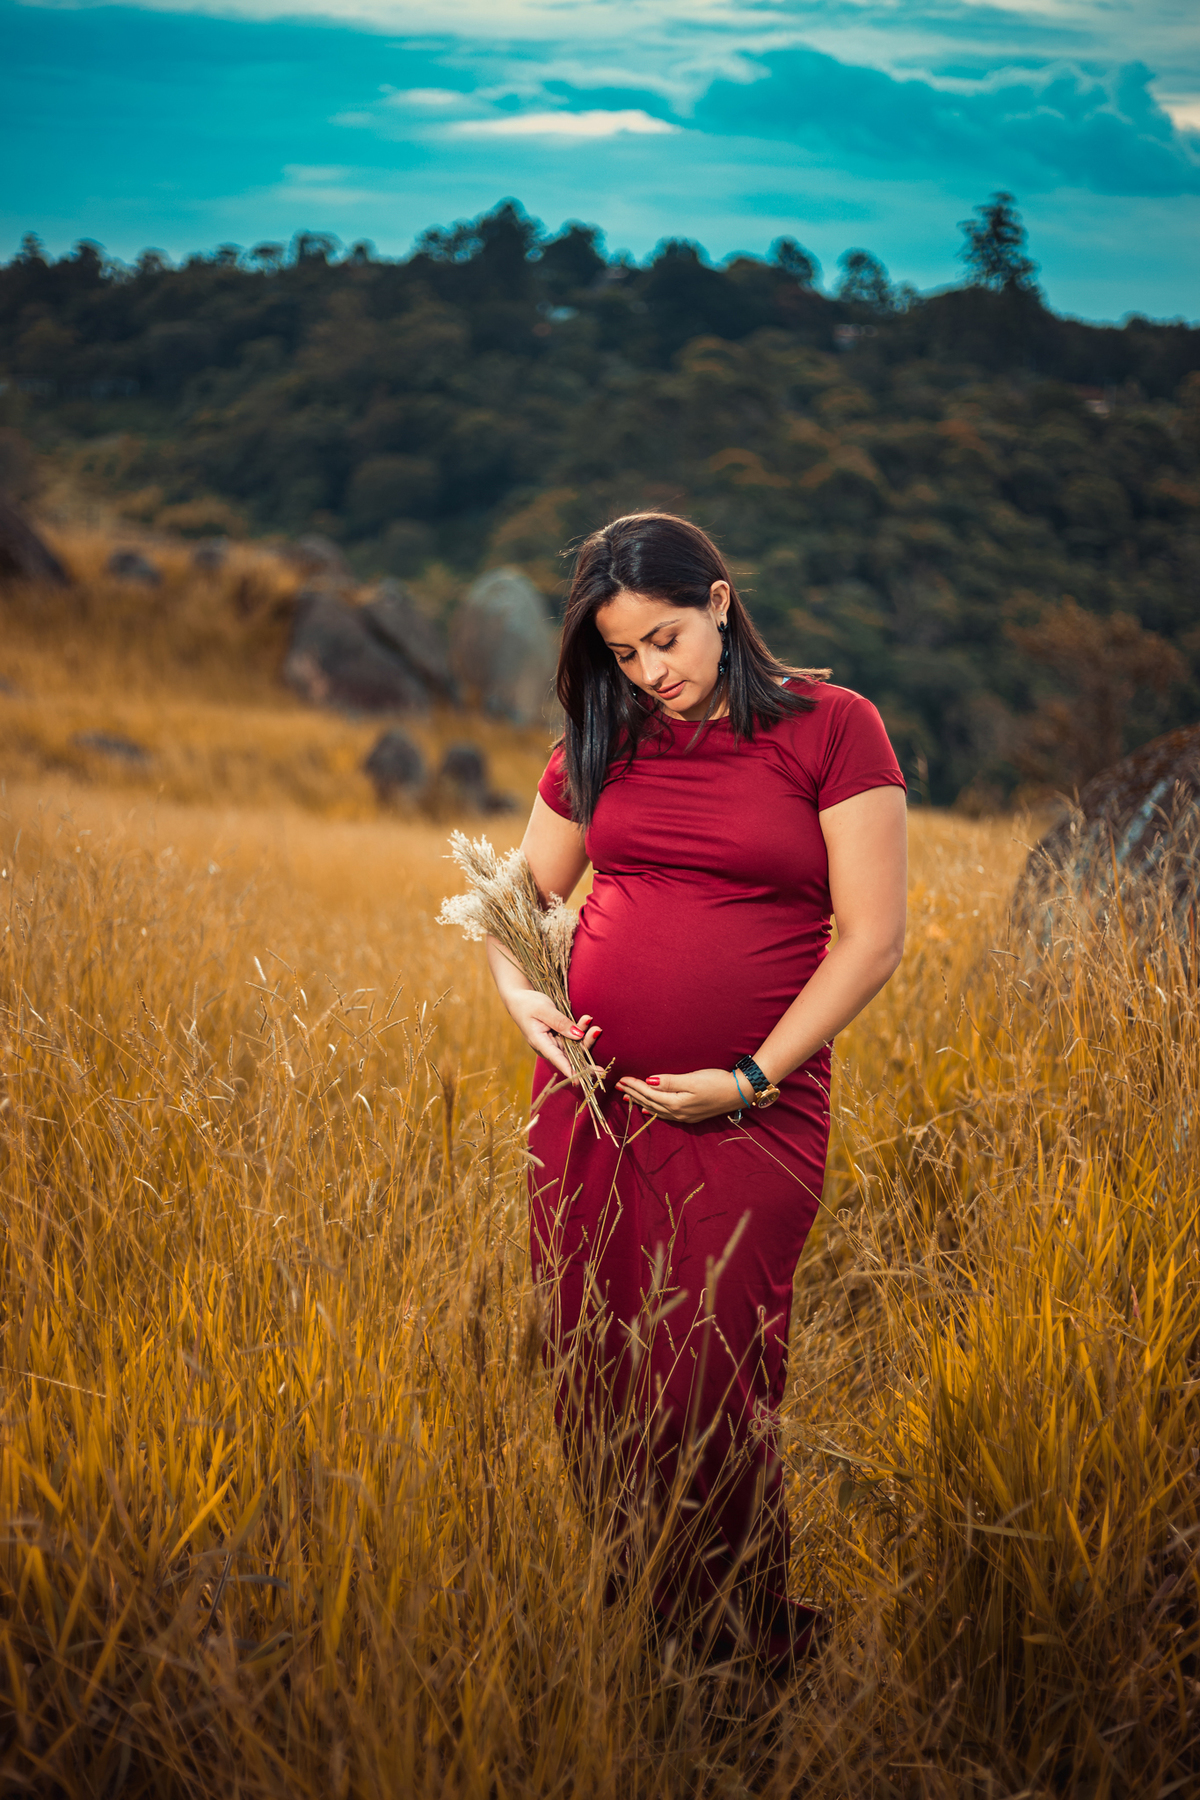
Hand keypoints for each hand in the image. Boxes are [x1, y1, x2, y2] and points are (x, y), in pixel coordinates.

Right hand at [505, 989, 601, 1083]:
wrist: (520, 998)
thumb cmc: (528, 1004)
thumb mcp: (543, 1010)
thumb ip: (560, 1022)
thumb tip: (578, 1035)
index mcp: (540, 1043)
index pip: (557, 1060)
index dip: (570, 1071)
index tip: (581, 1082)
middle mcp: (549, 1046)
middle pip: (571, 1056)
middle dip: (587, 1055)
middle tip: (602, 1064)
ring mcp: (555, 1042)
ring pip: (575, 1047)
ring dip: (587, 1039)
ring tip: (596, 1028)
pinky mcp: (560, 1036)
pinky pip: (574, 1038)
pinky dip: (582, 1030)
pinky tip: (588, 1021)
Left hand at [615, 1067, 743, 1124]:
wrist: (739, 1092)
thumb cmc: (717, 1082)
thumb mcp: (693, 1079)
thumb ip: (670, 1082)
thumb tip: (649, 1081)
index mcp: (676, 1103)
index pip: (649, 1093)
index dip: (634, 1086)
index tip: (622, 1079)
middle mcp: (678, 1113)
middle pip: (649, 1103)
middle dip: (633, 1094)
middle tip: (618, 1087)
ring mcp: (684, 1116)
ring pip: (655, 1109)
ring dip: (640, 1102)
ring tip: (627, 1098)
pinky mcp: (690, 1115)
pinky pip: (665, 1114)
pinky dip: (653, 1110)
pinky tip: (648, 1109)